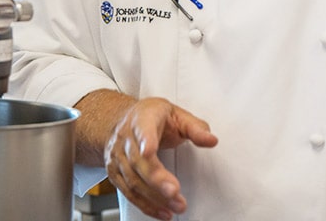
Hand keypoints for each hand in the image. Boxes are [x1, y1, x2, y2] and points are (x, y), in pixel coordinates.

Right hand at [104, 97, 218, 219]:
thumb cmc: (151, 117)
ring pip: (133, 180)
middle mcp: (126, 138)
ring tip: (176, 205)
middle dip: (156, 179)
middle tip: (175, 192)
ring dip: (154, 197)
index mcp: (143, 119)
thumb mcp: (177, 115)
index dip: (145, 142)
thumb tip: (211, 140)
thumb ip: (195, 128)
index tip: (149, 151)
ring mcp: (117, 156)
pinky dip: (146, 205)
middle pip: (138, 161)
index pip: (142, 130)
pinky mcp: (115, 173)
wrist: (122, 121)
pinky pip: (129, 193)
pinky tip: (162, 212)